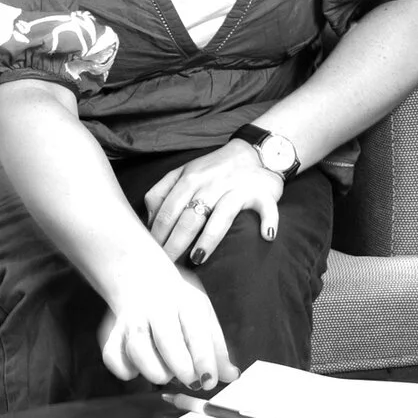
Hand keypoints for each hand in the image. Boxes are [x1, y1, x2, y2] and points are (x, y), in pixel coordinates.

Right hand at [96, 260, 236, 392]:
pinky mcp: (111, 334)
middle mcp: (155, 308)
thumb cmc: (177, 304)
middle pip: (166, 339)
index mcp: (184, 302)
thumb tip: (232, 376)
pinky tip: (140, 368)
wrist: (139, 277)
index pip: (196, 331)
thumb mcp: (203, 316)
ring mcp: (130, 320)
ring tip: (167, 375)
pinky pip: (113, 358)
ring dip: (154, 371)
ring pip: (137, 349)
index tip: (209, 381)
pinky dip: (126, 370)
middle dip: (181, 367)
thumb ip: (217, 348)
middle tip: (192, 383)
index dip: (203, 360)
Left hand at [144, 139, 286, 263]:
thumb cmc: (214, 169)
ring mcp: (237, 188)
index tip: (152, 255)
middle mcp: (211, 183)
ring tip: (198, 259)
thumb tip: (149, 223)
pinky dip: (268, 220)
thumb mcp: (183, 173)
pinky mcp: (261, 193)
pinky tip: (266, 235)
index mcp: (189, 179)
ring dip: (209, 238)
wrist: (254, 151)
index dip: (158, 234)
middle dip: (176, 244)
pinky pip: (266, 208)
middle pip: (189, 217)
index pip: (168, 210)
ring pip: (221, 215)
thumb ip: (162, 193)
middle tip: (168, 266)